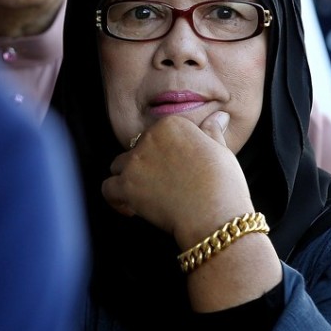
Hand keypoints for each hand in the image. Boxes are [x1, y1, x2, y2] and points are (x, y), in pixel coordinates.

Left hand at [101, 111, 255, 248]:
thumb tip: (219, 117)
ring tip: (146, 194)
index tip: (173, 168)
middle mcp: (149, 138)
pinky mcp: (125, 185)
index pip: (157, 134)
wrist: (215, 214)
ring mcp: (135, 162)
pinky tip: (130, 208)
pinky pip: (108, 188)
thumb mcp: (222, 151)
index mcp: (171, 125)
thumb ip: (212, 132)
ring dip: (128, 178)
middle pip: (137, 149)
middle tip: (164, 184)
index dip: (163, 152)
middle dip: (146, 165)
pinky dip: (116, 198)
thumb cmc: (223, 185)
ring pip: (119, 166)